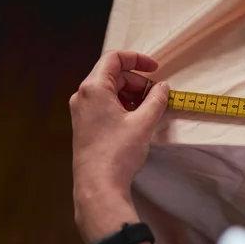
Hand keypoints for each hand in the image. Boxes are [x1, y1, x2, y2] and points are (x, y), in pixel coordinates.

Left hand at [70, 50, 168, 199]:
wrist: (98, 184)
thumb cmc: (117, 153)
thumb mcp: (144, 122)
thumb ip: (156, 100)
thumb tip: (162, 88)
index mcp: (93, 88)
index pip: (115, 59)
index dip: (138, 60)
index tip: (155, 69)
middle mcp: (83, 96)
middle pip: (113, 76)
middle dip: (138, 83)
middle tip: (157, 96)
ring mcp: (82, 111)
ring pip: (110, 92)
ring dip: (131, 95)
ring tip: (149, 110)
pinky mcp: (85, 125)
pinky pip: (105, 106)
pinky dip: (122, 106)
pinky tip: (137, 120)